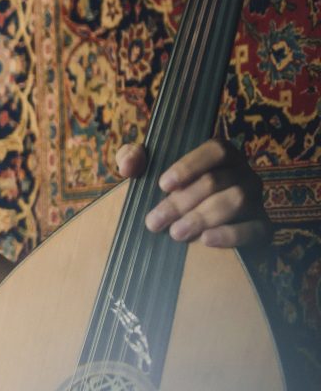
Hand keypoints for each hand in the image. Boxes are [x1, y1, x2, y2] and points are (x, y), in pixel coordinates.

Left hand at [116, 139, 269, 247]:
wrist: (188, 226)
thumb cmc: (169, 191)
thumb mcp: (147, 171)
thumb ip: (133, 158)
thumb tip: (129, 164)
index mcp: (222, 155)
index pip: (216, 150)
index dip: (190, 165)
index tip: (163, 184)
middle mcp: (244, 173)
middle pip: (216, 181)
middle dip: (182, 202)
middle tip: (155, 221)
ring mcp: (255, 200)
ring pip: (235, 201)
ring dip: (202, 217)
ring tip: (176, 233)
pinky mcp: (261, 226)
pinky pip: (256, 228)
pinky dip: (232, 234)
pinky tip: (207, 240)